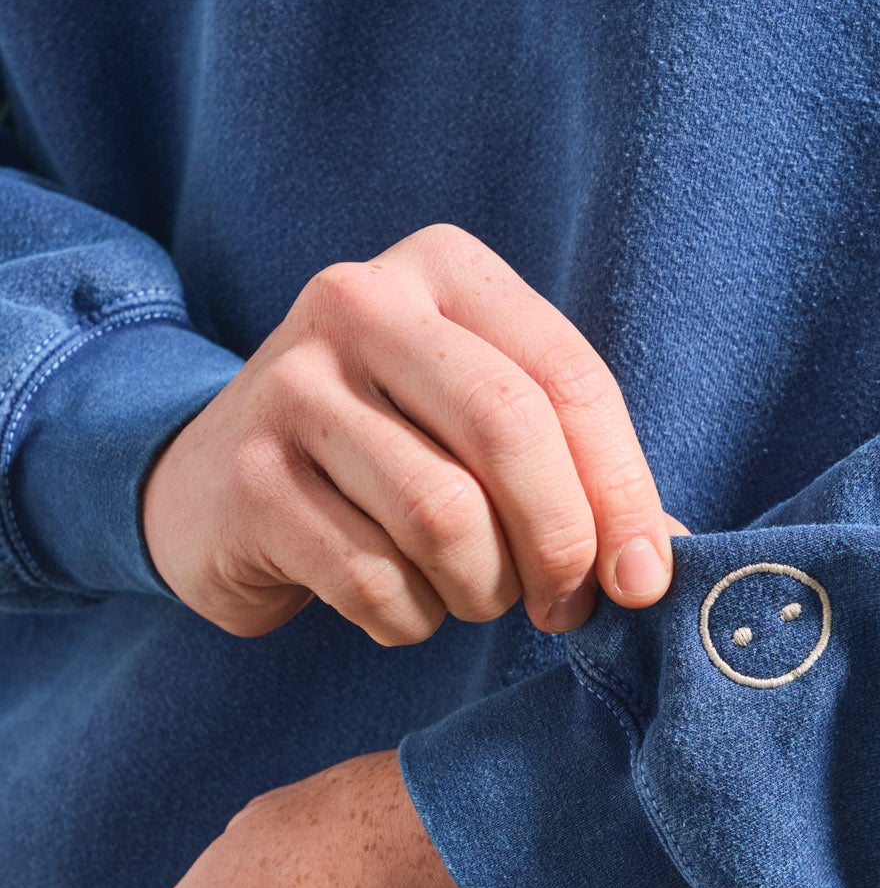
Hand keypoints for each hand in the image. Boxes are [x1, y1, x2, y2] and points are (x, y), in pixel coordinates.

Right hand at [143, 223, 674, 642]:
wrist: (211, 485)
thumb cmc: (388, 454)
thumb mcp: (479, 426)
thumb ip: (575, 469)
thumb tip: (660, 560)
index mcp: (443, 268)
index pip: (569, 378)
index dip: (623, 492)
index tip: (641, 579)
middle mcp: (359, 302)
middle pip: (509, 432)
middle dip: (560, 543)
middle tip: (565, 607)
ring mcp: (290, 386)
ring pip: (444, 518)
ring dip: (482, 591)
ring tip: (474, 597)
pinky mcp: (249, 478)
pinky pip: (373, 579)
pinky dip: (410, 619)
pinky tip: (403, 607)